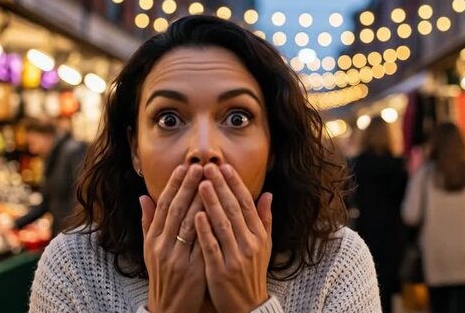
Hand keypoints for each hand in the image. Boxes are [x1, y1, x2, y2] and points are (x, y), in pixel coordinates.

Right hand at [140, 164, 206, 312]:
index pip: (163, 206)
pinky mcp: (192, 270)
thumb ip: (149, 223)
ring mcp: (177, 258)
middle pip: (176, 210)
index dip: (173, 185)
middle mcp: (162, 247)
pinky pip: (202, 243)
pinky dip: (209, 226)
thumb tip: (143, 197)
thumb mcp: (150, 250)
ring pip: (189, 224)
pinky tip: (217, 212)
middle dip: (188, 187)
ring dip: (200, 201)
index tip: (184, 167)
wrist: (169, 309)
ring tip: (211, 182)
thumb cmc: (163, 276)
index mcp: (153, 240)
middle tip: (200, 167)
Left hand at [195, 163, 272, 312]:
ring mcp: (236, 257)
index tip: (224, 166)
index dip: (235, 184)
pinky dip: (205, 230)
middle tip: (208, 167)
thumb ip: (264, 219)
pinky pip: (212, 247)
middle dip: (221, 186)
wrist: (248, 306)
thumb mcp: (264, 245)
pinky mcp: (221, 271)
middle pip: (234, 209)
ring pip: (223, 224)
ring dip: (212, 202)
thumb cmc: (252, 272)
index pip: (246, 203)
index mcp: (258, 235)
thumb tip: (268, 193)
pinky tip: (196, 215)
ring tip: (200, 183)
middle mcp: (249, 243)